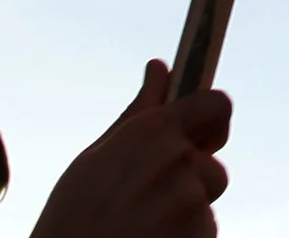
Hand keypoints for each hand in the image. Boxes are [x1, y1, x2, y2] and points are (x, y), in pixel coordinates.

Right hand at [30, 61, 232, 237]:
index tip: (202, 135)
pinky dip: (184, 237)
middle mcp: (179, 161)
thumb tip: (159, 68)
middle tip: (148, 202)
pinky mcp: (201, 235)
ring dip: (183, 213)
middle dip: (191, 181)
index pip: (216, 105)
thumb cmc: (71, 219)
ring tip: (139, 226)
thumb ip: (138, 113)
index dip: (212, 120)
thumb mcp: (95, 159)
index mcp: (152, 132)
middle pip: (213, 166)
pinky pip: (205, 231)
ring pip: (205, 202)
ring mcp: (192, 202)